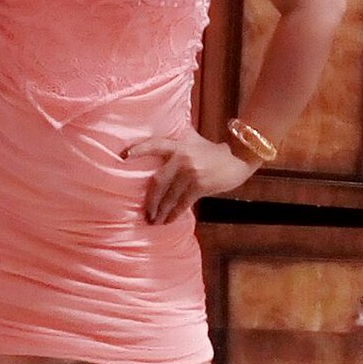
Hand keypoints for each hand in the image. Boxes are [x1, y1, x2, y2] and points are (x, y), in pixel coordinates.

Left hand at [122, 129, 259, 223]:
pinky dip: (174, 213)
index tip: (123, 157)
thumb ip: (179, 144)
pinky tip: (169, 220)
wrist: (239, 158)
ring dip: (161, 211)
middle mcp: (182, 157)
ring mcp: (191, 171)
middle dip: (150, 200)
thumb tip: (157, 150)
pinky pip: (183, 202)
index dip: (139, 150)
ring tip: (154, 221)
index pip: (154, 145)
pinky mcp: (200, 184)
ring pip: (169, 195)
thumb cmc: (214, 152)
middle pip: (158, 181)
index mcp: (179, 145)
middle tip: (145, 213)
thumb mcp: (195, 142)